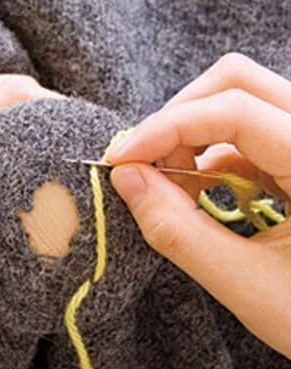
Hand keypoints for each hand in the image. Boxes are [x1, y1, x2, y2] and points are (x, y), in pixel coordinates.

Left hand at [0, 74, 61, 363]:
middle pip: (5, 94)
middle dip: (55, 109)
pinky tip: (11, 131)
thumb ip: (9, 283)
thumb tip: (59, 265)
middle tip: (85, 140)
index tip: (96, 152)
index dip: (64, 135)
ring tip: (57, 129)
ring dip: (24, 100)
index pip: (15, 129)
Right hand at [107, 53, 290, 358]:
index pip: (236, 111)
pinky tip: (195, 192)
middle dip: (178, 118)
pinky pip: (242, 135)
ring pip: (238, 103)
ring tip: (171, 188)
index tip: (122, 159)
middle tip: (146, 164)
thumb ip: (179, 231)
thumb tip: (127, 179)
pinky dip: (204, 156)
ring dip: (189, 137)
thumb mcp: (246, 284)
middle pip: (239, 84)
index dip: (168, 128)